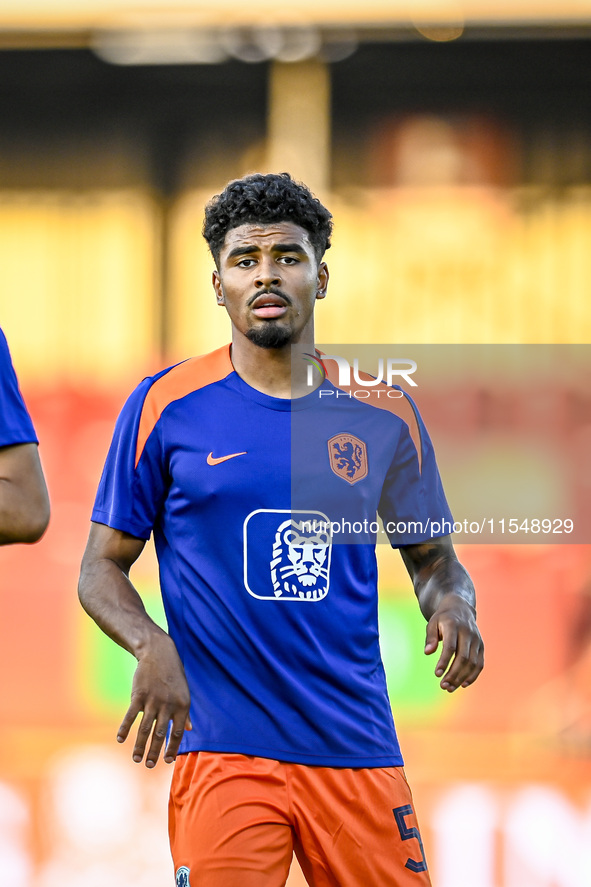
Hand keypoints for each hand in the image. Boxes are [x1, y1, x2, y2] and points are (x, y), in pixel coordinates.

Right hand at [117, 634, 191, 766]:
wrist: (158, 653)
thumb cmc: (173, 674)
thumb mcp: (184, 691)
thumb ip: (185, 712)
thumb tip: (190, 730)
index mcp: (182, 705)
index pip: (177, 733)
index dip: (172, 748)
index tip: (167, 761)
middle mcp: (168, 705)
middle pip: (160, 735)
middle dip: (154, 752)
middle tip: (149, 766)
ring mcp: (152, 700)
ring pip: (144, 729)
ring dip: (139, 746)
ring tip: (136, 759)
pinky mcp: (138, 695)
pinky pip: (131, 716)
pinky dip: (124, 728)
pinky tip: (120, 739)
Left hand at [424, 595, 483, 691]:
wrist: (460, 609)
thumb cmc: (443, 619)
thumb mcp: (432, 623)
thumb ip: (430, 637)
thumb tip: (428, 652)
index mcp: (454, 626)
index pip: (450, 647)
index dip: (444, 661)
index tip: (437, 674)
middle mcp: (468, 633)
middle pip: (463, 658)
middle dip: (453, 674)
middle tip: (443, 686)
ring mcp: (476, 640)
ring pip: (472, 663)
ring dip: (461, 678)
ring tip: (450, 687)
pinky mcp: (481, 646)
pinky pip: (480, 664)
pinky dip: (473, 675)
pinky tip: (463, 684)